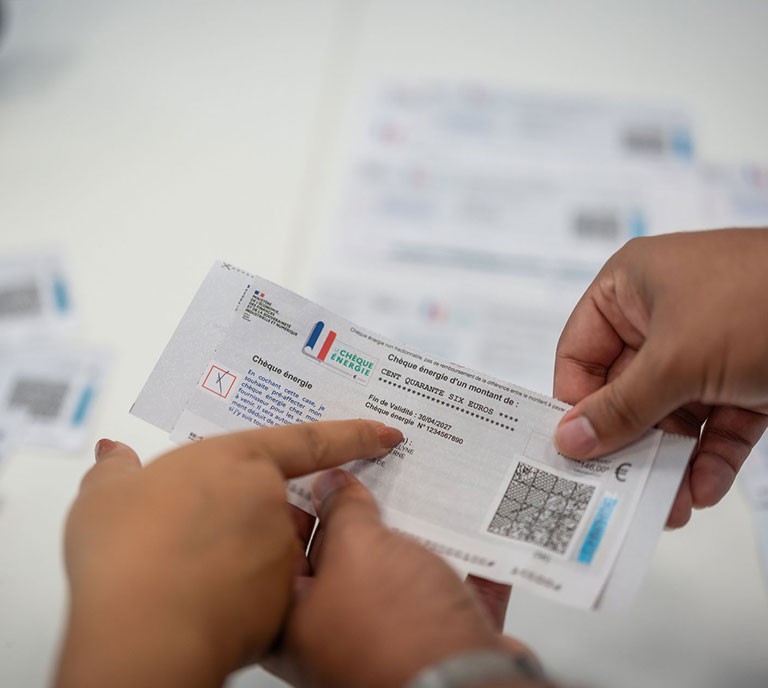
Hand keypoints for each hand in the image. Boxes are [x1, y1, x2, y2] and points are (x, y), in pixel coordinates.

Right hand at [55, 420, 402, 687]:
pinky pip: (269, 592)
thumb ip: (117, 470)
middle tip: (205, 534)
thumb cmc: (124, 553)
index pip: (310, 442)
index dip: (354, 435)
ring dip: (251, 558)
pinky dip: (247, 596)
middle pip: (279, 505)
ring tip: (195, 572)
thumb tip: (114, 455)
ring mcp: (280, 553)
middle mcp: (270, 502)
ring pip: (275, 551)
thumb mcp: (106, 496)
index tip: (386, 434)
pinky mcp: (282, 602)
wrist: (142, 631)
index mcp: (239, 462)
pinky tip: (206, 602)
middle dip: (255, 519)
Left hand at [267, 469, 536, 687]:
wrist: (471, 685)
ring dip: (408, 536)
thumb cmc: (397, 633)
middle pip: (341, 559)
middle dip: (360, 517)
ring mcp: (383, 639)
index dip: (301, 507)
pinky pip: (437, 589)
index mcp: (294, 621)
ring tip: (417, 495)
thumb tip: (331, 486)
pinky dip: (453, 563)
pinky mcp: (429, 641)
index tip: (322, 473)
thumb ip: (341, 511)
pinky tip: (465, 534)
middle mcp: (333, 636)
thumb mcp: (360, 549)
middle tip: (369, 476)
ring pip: (392, 571)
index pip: (284, 551)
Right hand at [554, 228, 767, 526]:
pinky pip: (716, 422)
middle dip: (629, 443)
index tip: (574, 451)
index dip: (574, 402)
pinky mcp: (745, 376)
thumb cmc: (758, 304)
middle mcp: (662, 316)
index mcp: (631, 288)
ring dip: (668, 460)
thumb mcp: (677, 360)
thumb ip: (620, 407)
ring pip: (671, 413)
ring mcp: (706, 347)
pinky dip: (710, 457)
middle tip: (619, 491)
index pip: (579, 352)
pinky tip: (704, 490)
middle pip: (625, 390)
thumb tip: (568, 440)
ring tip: (666, 508)